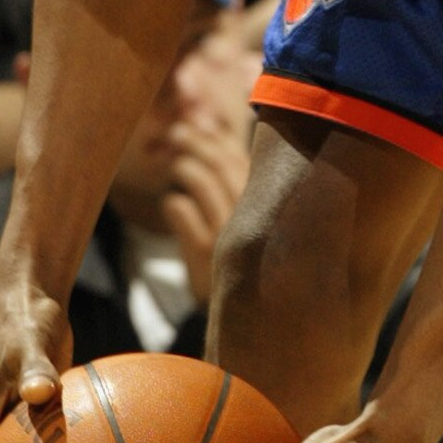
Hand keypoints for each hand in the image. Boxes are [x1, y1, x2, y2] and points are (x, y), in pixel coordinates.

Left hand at [157, 111, 251, 304]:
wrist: (259, 320)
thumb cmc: (254, 261)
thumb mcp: (253, 221)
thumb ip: (238, 181)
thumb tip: (221, 136)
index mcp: (271, 201)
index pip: (242, 155)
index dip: (219, 135)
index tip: (201, 122)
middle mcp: (256, 213)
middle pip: (221, 163)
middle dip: (197, 143)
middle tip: (178, 132)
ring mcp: (232, 233)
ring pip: (203, 184)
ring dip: (185, 167)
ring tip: (174, 162)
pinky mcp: (208, 254)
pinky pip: (184, 215)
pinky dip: (175, 205)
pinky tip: (172, 203)